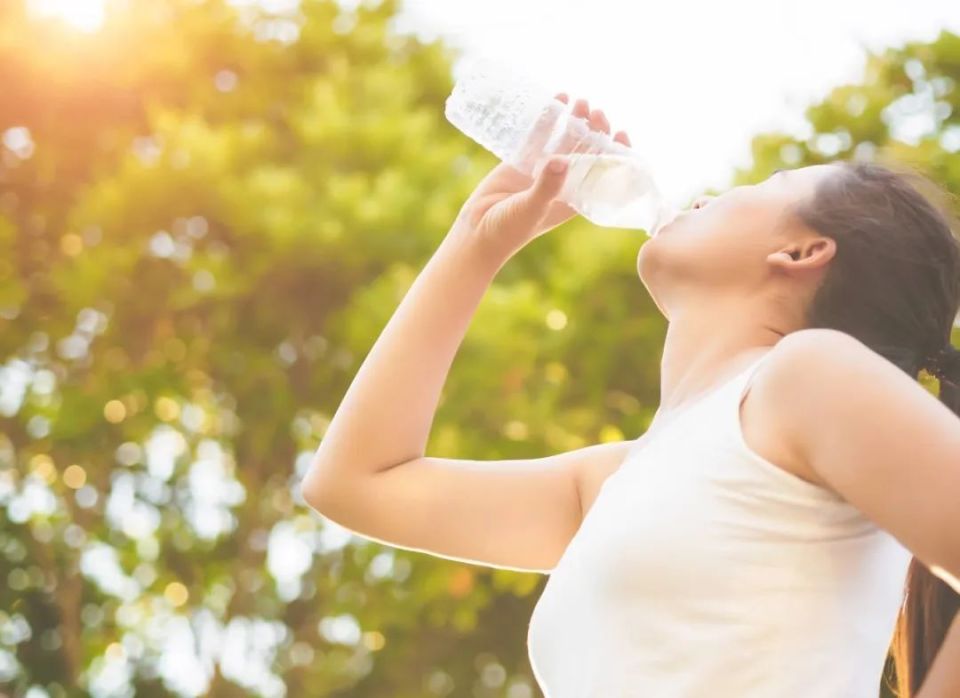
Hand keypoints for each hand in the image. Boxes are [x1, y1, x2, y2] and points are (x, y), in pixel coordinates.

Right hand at [450, 93, 631, 261]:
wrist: (477, 231)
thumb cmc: (509, 230)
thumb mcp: (532, 209)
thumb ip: (546, 187)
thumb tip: (561, 160)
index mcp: (573, 198)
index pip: (601, 173)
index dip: (614, 154)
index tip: (622, 134)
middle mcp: (562, 182)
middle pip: (586, 151)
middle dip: (596, 131)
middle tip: (597, 113)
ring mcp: (542, 169)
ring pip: (565, 139)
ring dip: (576, 121)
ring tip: (581, 102)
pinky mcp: (522, 160)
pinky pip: (539, 135)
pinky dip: (549, 118)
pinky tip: (557, 99)